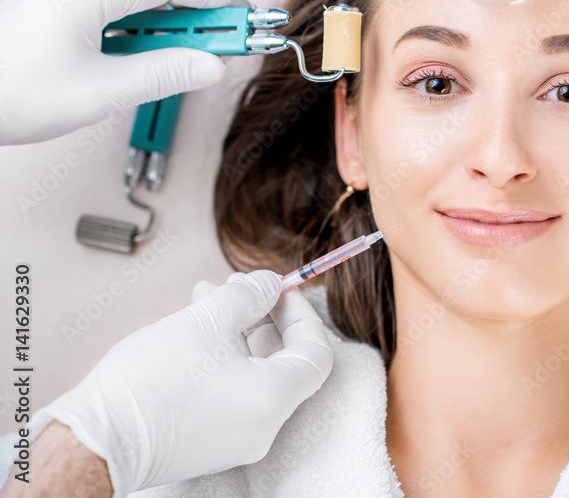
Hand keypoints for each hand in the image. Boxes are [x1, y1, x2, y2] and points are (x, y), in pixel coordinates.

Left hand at [0, 0, 250, 145]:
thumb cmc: (8, 92)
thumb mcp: (100, 92)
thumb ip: (165, 74)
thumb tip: (211, 66)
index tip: (246, 20)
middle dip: (200, 9)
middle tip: (230, 41)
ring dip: (171, 17)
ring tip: (194, 52)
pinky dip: (143, 20)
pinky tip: (151, 49)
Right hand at [26, 270, 334, 496]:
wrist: (93, 441)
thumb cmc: (150, 383)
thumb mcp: (207, 319)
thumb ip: (249, 295)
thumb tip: (270, 285)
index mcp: (275, 398)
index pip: (316, 352)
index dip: (301, 313)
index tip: (277, 289)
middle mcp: (264, 426)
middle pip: (284, 362)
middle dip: (262, 315)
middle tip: (237, 288)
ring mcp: (236, 440)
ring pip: (254, 374)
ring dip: (237, 332)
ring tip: (205, 300)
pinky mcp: (208, 444)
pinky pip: (231, 394)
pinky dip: (222, 360)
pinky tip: (193, 333)